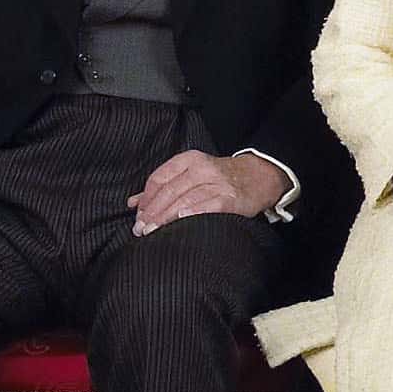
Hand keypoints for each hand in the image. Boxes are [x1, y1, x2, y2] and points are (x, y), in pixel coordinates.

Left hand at [129, 149, 286, 233]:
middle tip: (140, 229)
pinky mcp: (230, 197)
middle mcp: (202, 168)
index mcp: (189, 160)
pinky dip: (192, 213)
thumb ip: (163, 187)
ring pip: (184, 199)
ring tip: (152, 231)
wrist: (259, 176)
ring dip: (165, 217)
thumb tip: (133, 203)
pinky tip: (180, 221)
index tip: (138, 215)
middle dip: (152, 212)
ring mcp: (218, 182)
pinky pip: (208, 205)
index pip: (159, 178)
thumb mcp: (191, 174)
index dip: (145, 198)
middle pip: (169, 190)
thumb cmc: (220, 178)